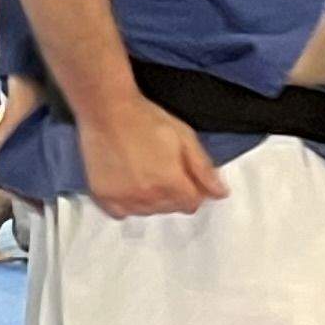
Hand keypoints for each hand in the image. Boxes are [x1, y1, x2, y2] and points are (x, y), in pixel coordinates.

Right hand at [81, 94, 228, 219]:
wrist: (107, 111)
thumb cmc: (148, 120)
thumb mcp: (185, 138)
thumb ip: (204, 169)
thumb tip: (221, 194)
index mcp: (172, 183)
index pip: (192, 203)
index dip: (192, 189)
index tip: (184, 175)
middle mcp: (148, 197)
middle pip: (170, 209)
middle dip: (173, 194)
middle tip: (162, 170)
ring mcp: (124, 199)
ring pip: (147, 212)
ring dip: (150, 199)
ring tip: (143, 175)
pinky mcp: (103, 196)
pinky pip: (121, 213)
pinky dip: (127, 205)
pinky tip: (128, 186)